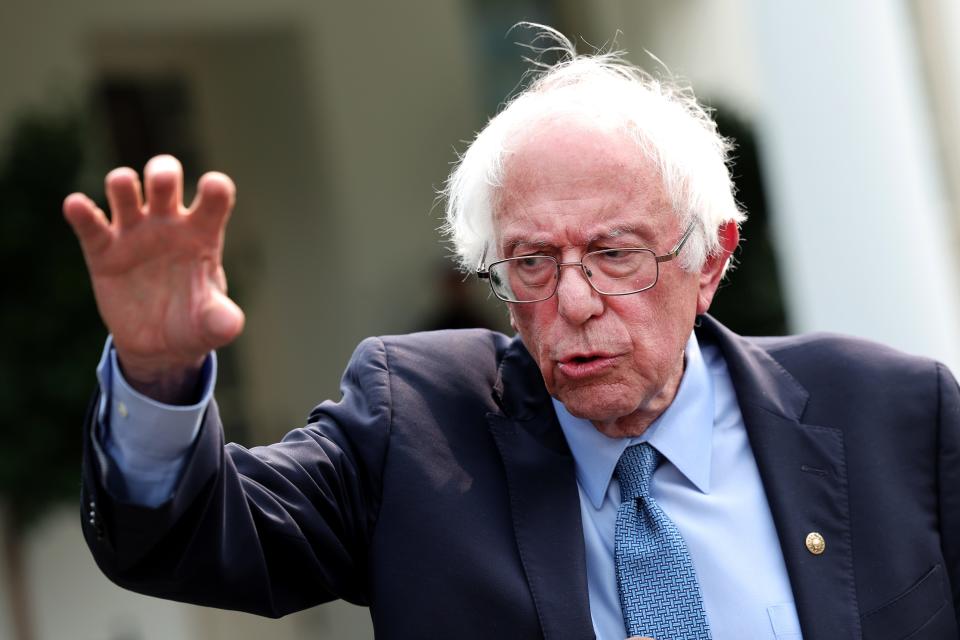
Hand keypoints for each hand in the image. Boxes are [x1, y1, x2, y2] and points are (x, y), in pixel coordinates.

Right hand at [64, 155, 243, 401]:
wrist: (159, 344)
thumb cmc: (194, 322)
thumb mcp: (211, 324)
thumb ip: (221, 319)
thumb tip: (230, 325)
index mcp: (202, 232)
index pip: (214, 197)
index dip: (215, 187)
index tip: (212, 187)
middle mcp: (168, 224)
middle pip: (164, 179)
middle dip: (162, 172)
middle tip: (161, 183)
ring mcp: (134, 233)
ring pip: (124, 190)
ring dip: (121, 182)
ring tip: (123, 185)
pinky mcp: (103, 251)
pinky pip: (90, 225)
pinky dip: (81, 212)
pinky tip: (77, 205)